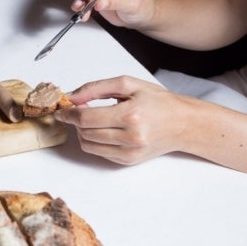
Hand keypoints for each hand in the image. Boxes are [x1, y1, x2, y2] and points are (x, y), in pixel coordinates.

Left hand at [54, 76, 187, 164]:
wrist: (184, 123)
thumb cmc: (158, 101)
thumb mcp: (129, 85)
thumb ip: (97, 88)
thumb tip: (72, 96)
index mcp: (130, 115)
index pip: (86, 118)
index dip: (69, 114)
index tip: (62, 109)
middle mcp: (130, 137)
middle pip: (85, 132)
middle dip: (77, 121)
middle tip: (81, 109)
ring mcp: (129, 152)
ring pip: (88, 145)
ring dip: (83, 132)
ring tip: (94, 119)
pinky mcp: (127, 161)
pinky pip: (99, 152)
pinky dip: (94, 141)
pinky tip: (105, 130)